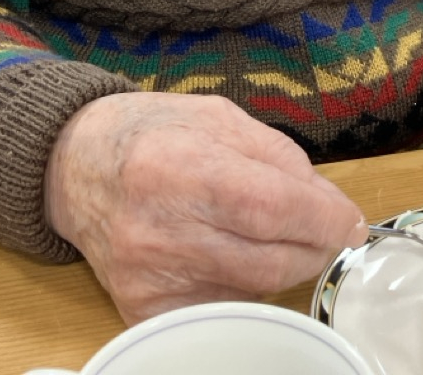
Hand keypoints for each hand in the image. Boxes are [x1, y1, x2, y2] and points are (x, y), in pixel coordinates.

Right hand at [44, 92, 366, 322]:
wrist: (72, 167)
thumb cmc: (149, 132)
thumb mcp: (216, 115)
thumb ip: (277, 155)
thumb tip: (328, 203)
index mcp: (177, 163)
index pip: (270, 205)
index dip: (323, 218)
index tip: (350, 221)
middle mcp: (158, 225)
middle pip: (269, 257)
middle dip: (314, 244)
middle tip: (326, 227)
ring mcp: (148, 275)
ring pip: (253, 288)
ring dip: (281, 262)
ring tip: (269, 229)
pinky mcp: (142, 308)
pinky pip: (223, 307)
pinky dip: (243, 283)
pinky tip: (229, 250)